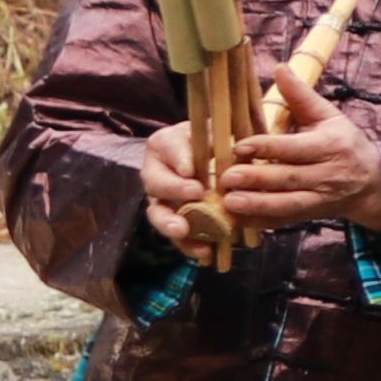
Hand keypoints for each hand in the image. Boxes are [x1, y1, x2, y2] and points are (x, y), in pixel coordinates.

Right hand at [134, 120, 210, 249]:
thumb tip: (224, 146)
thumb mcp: (217, 129)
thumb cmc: (215, 138)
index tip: (191, 169)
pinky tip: (204, 252)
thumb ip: (217, 134)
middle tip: (194, 194)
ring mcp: (161, 198)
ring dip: (170, 223)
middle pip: (156, 182)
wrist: (215, 156)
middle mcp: (156, 171)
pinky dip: (188, 244)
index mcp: (165, 143)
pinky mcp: (175, 218)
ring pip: (159, 212)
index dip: (179, 158)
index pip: (170, 147)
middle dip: (173, 190)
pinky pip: (177, 234)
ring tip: (183, 231)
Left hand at [216, 74, 380, 234]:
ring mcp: (320, 198)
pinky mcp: (312, 216)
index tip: (239, 146)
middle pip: (288, 178)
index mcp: (330, 146)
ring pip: (287, 204)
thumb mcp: (329, 117)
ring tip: (230, 201)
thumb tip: (279, 68)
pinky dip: (263, 223)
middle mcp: (328, 174)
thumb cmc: (344, 143)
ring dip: (258, 205)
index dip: (266, 147)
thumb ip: (301, 96)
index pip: (294, 148)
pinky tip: (240, 220)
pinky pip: (286, 221)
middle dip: (257, 179)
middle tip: (226, 177)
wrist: (372, 183)